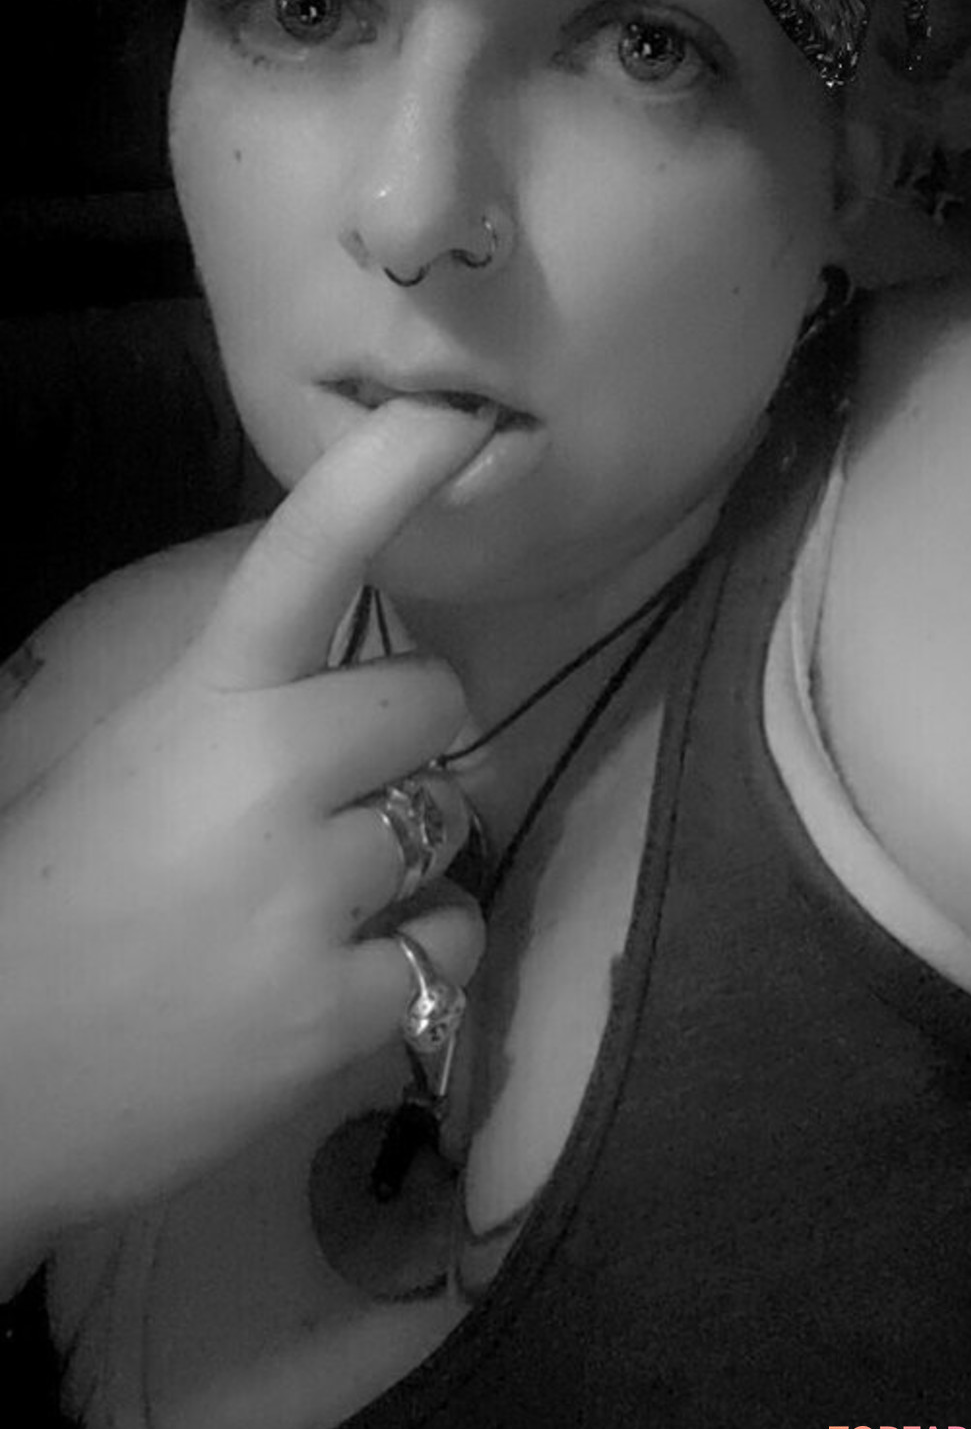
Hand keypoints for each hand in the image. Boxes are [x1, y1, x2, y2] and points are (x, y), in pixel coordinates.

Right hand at [0, 401, 491, 1239]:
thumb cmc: (58, 899)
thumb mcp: (133, 758)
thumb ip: (244, 708)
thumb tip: (363, 693)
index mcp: (202, 702)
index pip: (305, 559)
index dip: (385, 479)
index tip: (455, 418)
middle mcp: (269, 776)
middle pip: (433, 705)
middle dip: (405, 743)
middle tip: (342, 795)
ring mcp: (311, 896)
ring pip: (450, 830)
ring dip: (409, 861)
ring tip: (322, 907)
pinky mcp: (341, 1010)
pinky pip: (450, 947)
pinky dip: (409, 963)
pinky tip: (332, 983)